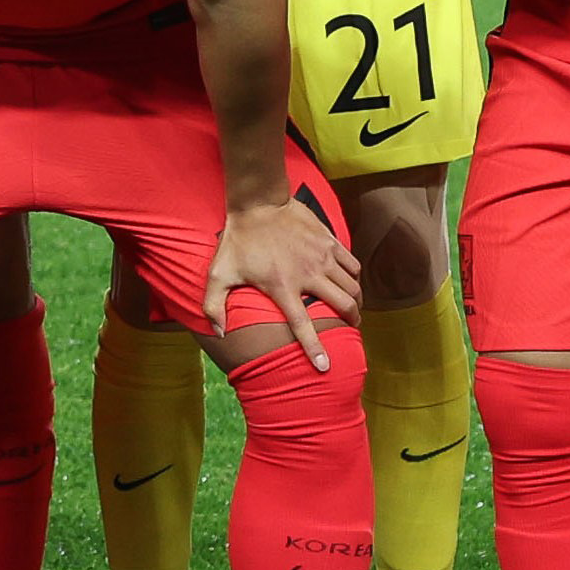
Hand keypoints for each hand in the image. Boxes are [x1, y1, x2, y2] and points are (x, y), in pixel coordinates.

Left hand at [205, 198, 357, 365]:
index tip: (325, 367)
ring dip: (356, 301)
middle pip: (343, 305)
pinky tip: (348, 280)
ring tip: (352, 307)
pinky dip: (354, 276)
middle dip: (351, 321)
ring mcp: (322, 256)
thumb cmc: (238, 240)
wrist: (258, 202)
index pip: (303, 326)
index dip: (315, 348)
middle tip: (350, 327)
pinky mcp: (329, 241)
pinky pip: (352, 264)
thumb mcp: (218, 273)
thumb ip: (213, 305)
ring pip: (353, 286)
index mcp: (283, 287)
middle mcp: (308, 274)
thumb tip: (218, 333)